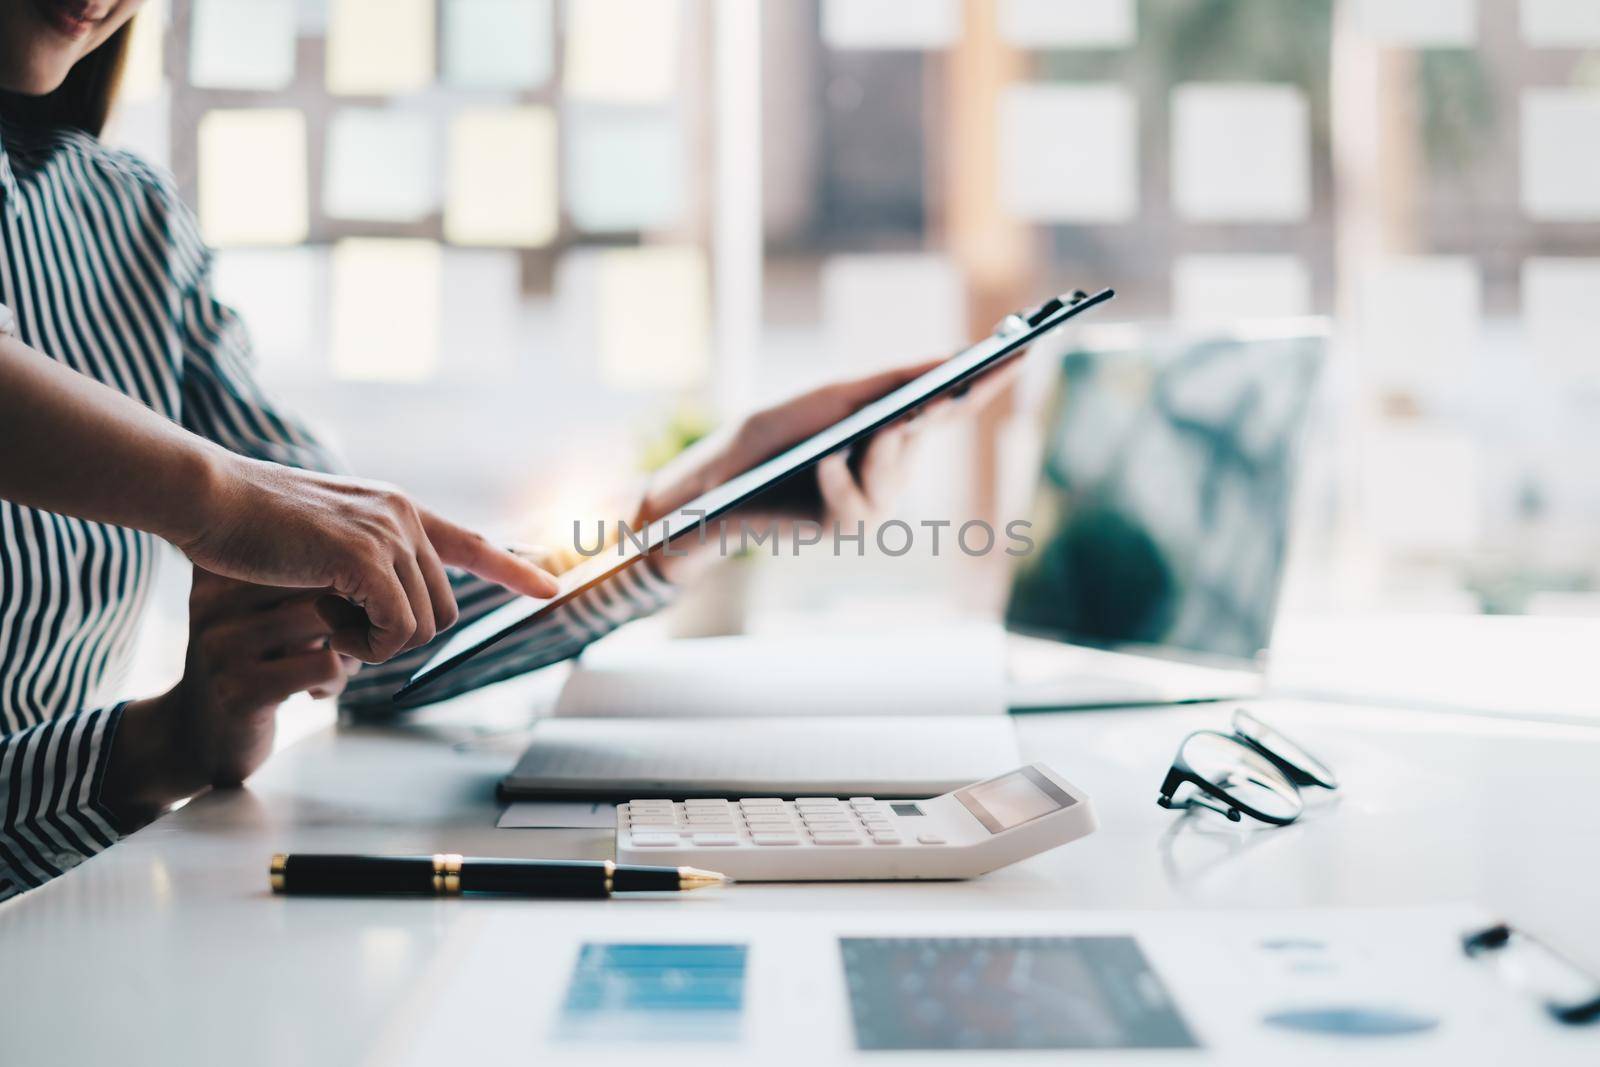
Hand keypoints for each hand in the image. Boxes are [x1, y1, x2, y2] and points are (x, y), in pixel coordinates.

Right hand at [102, 571, 359, 823]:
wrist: (192, 742)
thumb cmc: (240, 667)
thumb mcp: (243, 616)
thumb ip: (275, 579)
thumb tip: (349, 549)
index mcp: (214, 579)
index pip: (296, 554)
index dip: (332, 581)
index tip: (334, 610)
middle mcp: (212, 606)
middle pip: (315, 583)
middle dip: (346, 612)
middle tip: (346, 640)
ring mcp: (224, 648)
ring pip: (325, 619)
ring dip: (346, 647)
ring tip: (334, 665)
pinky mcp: (242, 690)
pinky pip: (325, 663)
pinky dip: (336, 678)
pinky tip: (317, 692)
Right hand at [176, 455, 558, 662]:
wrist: (208, 498)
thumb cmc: (248, 526)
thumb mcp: (318, 541)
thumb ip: (360, 563)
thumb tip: (392, 604)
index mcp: (397, 509)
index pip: (470, 542)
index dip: (512, 568)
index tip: (550, 587)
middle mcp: (402, 516)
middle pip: (443, 609)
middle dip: (397, 637)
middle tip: (340, 630)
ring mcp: (387, 534)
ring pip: (422, 626)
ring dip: (375, 646)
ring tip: (325, 624)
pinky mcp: (363, 558)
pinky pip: (395, 629)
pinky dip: (364, 647)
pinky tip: (326, 630)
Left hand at [640, 357, 1017, 575]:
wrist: (723, 476)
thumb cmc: (780, 432)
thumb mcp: (835, 396)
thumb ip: (889, 382)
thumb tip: (949, 359)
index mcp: (894, 433)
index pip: (950, 406)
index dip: (988, 381)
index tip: (1020, 350)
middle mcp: (892, 471)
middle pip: (924, 437)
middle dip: (934, 411)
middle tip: (954, 382)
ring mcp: (871, 503)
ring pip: (893, 473)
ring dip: (876, 450)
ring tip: (859, 433)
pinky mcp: (842, 527)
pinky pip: (854, 502)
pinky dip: (837, 479)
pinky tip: (825, 463)